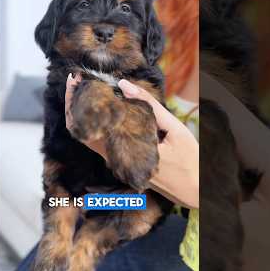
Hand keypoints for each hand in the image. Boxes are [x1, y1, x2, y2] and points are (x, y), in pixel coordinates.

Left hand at [65, 74, 198, 207]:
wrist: (195, 190)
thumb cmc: (189, 158)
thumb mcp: (173, 128)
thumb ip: (149, 106)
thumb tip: (123, 85)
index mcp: (126, 151)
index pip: (90, 124)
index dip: (78, 101)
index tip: (77, 79)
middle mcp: (115, 161)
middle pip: (81, 132)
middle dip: (74, 104)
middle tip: (75, 80)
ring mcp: (117, 165)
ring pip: (88, 138)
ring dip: (83, 113)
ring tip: (84, 88)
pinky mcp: (121, 165)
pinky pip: (100, 143)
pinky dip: (94, 123)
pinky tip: (99, 106)